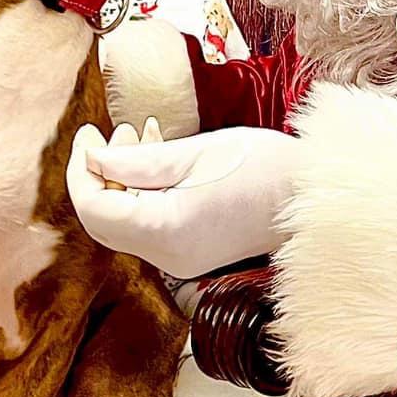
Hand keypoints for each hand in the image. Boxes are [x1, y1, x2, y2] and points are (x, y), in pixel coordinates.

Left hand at [67, 121, 296, 279]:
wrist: (314, 197)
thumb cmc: (265, 168)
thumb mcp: (195, 152)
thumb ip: (137, 160)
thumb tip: (95, 159)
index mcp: (166, 230)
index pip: (95, 207)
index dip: (82, 170)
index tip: (88, 135)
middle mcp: (168, 256)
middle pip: (104, 221)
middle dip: (98, 176)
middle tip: (103, 135)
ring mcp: (180, 261)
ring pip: (125, 223)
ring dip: (122, 181)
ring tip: (138, 135)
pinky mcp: (191, 254)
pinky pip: (149, 227)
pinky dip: (143, 194)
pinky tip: (159, 158)